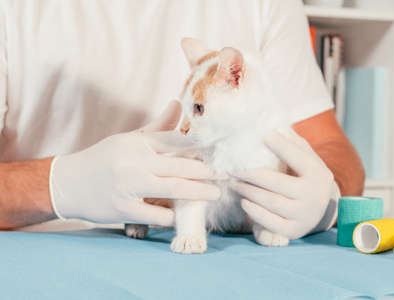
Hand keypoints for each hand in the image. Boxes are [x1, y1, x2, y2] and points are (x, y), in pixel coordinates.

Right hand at [49, 101, 219, 225]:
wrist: (69, 184)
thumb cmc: (105, 159)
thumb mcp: (130, 140)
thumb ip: (158, 127)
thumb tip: (178, 103)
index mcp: (137, 143)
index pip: (176, 141)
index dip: (201, 146)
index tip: (221, 151)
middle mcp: (135, 162)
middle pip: (180, 166)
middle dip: (207, 172)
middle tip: (226, 175)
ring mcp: (129, 186)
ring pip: (173, 189)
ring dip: (198, 192)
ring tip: (214, 193)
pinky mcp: (123, 209)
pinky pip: (156, 214)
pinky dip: (171, 214)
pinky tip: (180, 213)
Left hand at [231, 129, 339, 238]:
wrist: (322, 210)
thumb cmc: (307, 177)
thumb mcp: (308, 159)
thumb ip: (294, 144)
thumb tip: (273, 125)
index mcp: (317, 174)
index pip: (297, 157)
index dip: (280, 146)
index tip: (263, 135)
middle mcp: (312, 196)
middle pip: (276, 183)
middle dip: (251, 174)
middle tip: (233, 168)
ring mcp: (303, 215)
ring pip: (270, 202)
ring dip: (248, 191)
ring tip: (234, 183)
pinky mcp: (293, 231)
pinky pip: (269, 222)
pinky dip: (254, 212)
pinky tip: (244, 201)